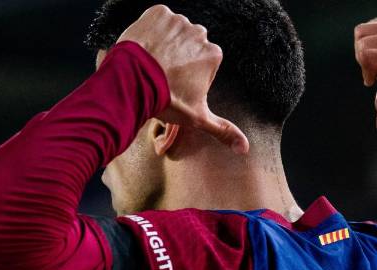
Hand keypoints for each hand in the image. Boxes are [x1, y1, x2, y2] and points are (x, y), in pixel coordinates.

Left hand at [118, 5, 248, 153]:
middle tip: (163, 74)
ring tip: (151, 62)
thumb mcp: (197, 118)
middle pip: (190, 44)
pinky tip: (145, 47)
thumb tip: (244, 149)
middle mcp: (200, 33)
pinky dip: (151, 30)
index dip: (189, 74)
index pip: (203, 61)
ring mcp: (178, 21)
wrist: (132, 82)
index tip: (176, 84)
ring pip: (173, 31)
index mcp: (213, 55)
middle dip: (179, 56)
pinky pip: (157, 19)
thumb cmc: (166, 100)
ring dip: (164, 42)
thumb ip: (223, 130)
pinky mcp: (158, 13)